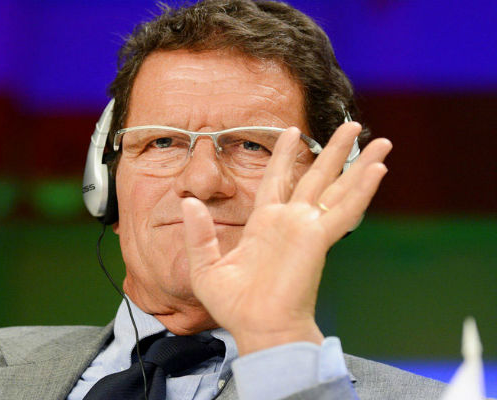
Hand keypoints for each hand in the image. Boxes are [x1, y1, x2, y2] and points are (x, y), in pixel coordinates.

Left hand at [181, 122, 391, 354]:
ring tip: (380, 141)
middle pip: (316, 176)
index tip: (291, 131)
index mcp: (265, 224)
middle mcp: (290, 221)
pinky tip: (378, 170)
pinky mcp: (319, 240)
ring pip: (338, 187)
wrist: (257, 329)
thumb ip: (199, 233)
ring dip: (359, 163)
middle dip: (333, 150)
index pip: (278, 179)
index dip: (284, 154)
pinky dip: (362, 190)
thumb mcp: (205, 266)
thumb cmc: (234, 306)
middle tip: (351, 125)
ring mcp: (307, 228)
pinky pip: (344, 210)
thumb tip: (188, 202)